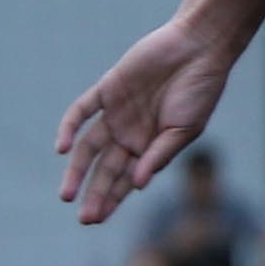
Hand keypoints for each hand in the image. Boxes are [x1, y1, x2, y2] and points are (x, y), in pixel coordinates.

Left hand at [58, 16, 235, 224]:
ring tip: (66, 195)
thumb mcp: (186, 129)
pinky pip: (82, 110)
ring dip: (76, 170)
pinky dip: (70, 127)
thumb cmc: (201, 89)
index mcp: (151, 145)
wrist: (198, 47)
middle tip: (84, 218)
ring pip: (88, 147)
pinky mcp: (107, 90)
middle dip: (95, 193)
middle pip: (105, 168)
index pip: (126, 178)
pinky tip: (63, 148)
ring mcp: (117, 112)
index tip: (97, 219)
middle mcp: (130, 132)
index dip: (112, 199)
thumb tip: (138, 185)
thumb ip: (160, 155)